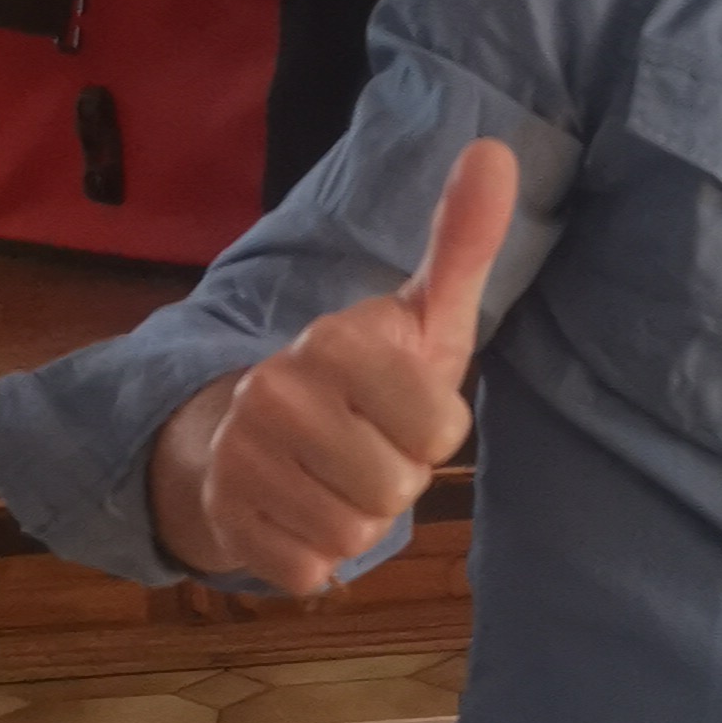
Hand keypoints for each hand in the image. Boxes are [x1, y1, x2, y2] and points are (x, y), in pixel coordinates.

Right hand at [148, 138, 519, 597]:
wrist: (238, 429)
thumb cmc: (361, 378)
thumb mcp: (421, 314)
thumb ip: (462, 242)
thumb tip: (497, 151)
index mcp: (333, 340)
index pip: (439, 430)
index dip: (433, 432)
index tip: (402, 410)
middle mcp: (276, 393)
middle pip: (396, 489)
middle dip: (394, 480)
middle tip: (364, 448)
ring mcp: (241, 457)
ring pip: (355, 534)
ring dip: (356, 519)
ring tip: (332, 479)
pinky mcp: (224, 518)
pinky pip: (309, 571)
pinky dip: (313, 557)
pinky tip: (296, 514)